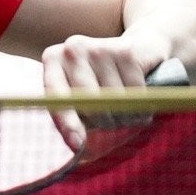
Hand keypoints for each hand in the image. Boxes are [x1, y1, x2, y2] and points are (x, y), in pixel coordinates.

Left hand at [40, 35, 166, 160]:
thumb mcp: (80, 95)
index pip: (55, 96)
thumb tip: (77, 146)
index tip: (77, 145)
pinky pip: (136, 93)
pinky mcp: (127, 51)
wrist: (139, 48)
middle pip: (88, 100)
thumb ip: (73, 117)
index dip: (67, 122)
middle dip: (103, 121)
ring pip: (114, 99)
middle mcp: (73, 49)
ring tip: (127, 113)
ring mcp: (100, 48)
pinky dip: (142, 107)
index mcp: (53, 60)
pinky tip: (142, 103)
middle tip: (111, 125)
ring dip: (125, 117)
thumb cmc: (102, 81)